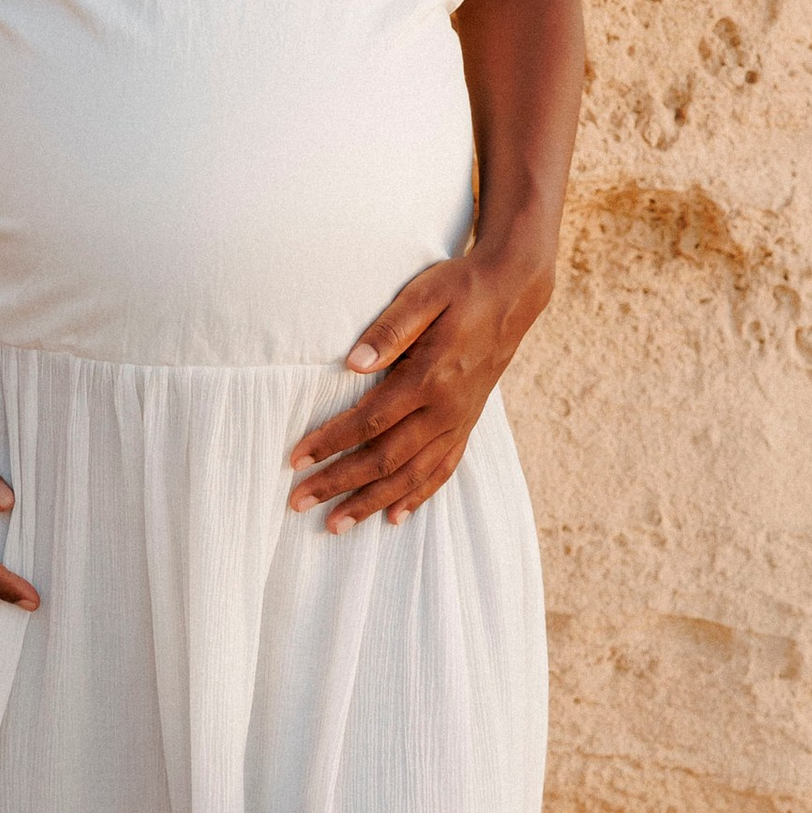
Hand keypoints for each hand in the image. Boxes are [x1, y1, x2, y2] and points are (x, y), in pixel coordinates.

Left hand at [285, 249, 551, 532]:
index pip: (370, 421)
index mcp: (430, 377)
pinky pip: (442, 469)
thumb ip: (390, 329)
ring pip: (412, 474)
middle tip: (299, 502)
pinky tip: (394, 516)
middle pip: (386, 458)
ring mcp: (459, 420)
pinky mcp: (467, 423)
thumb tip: (354, 364)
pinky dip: (418, 495)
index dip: (331, 442)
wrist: (514, 292)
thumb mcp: (425, 294)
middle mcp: (446, 409)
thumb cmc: (462, 288)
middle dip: (339, 484)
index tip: (296, 459)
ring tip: (336, 524)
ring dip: (371, 501)